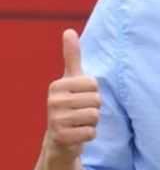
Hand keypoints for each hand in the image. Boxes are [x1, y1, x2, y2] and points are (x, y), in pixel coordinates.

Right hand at [46, 29, 100, 159]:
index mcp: (57, 85)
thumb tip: (69, 30)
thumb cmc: (70, 103)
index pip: (93, 84)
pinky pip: (91, 132)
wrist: (60, 138)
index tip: (81, 97)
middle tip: (81, 112)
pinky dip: (90, 134)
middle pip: (96, 100)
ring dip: (93, 121)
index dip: (93, 92)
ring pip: (95, 116)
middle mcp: (53, 102)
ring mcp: (55, 121)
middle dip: (94, 107)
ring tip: (80, 122)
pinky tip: (79, 133)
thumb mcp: (71, 79)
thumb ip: (72, 56)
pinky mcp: (62, 138)